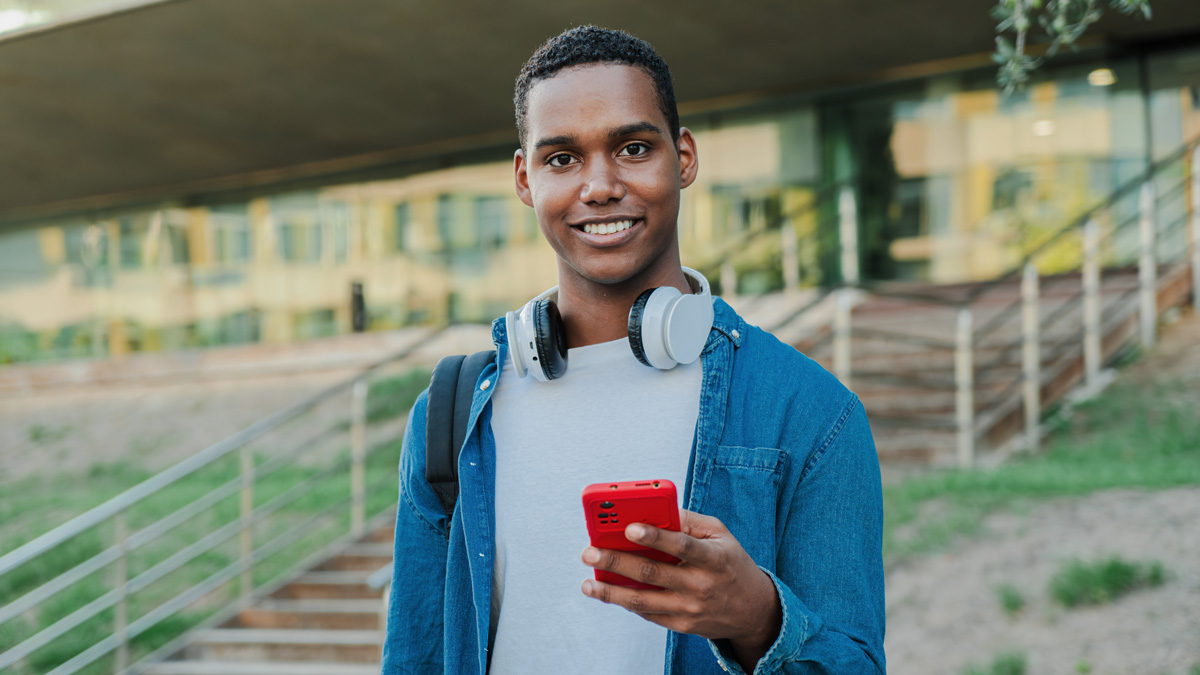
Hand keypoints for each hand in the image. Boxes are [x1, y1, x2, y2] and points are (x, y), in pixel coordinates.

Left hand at [580, 509, 781, 671]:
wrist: (753, 610)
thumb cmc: (730, 563)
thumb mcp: (720, 535)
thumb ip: (688, 521)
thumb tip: (654, 510)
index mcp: (713, 558)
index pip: (680, 545)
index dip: (654, 536)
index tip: (628, 527)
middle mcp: (701, 585)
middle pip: (652, 573)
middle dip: (616, 561)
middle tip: (589, 551)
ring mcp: (690, 608)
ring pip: (643, 600)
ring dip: (611, 591)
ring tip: (588, 582)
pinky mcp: (682, 625)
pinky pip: (648, 613)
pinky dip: (625, 602)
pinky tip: (607, 591)